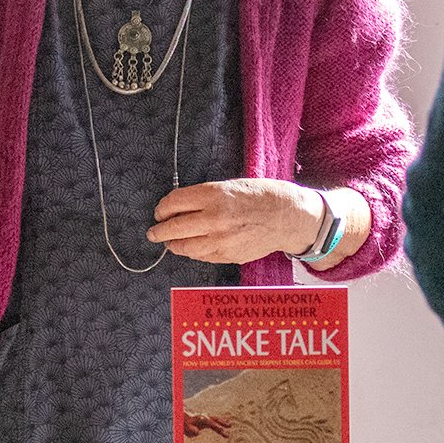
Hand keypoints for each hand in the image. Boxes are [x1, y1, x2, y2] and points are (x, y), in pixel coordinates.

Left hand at [147, 179, 321, 263]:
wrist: (289, 217)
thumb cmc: (262, 196)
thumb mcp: (231, 186)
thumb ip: (204, 197)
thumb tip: (178, 207)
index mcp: (214, 194)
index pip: (174, 203)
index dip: (162, 208)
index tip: (160, 211)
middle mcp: (214, 218)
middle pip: (174, 227)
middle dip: (159, 230)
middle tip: (153, 232)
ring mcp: (221, 240)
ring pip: (184, 247)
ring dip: (172, 244)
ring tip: (169, 242)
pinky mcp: (228, 255)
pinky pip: (200, 256)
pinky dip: (191, 252)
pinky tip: (190, 247)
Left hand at [183, 409, 232, 438]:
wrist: (183, 420)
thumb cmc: (185, 424)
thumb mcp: (186, 428)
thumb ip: (192, 430)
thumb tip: (198, 432)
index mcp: (200, 418)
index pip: (210, 422)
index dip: (215, 426)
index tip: (221, 430)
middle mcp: (204, 417)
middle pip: (215, 419)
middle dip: (222, 423)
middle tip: (229, 426)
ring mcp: (206, 419)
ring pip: (216, 421)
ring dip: (223, 423)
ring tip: (230, 425)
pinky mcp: (206, 422)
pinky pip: (215, 423)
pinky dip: (220, 424)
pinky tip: (226, 425)